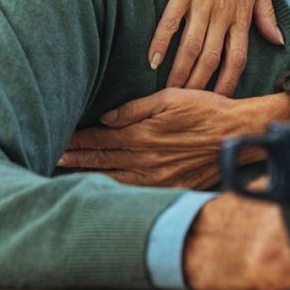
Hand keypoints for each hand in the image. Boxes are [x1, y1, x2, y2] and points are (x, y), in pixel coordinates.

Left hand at [59, 89, 289, 188]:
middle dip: (75, 158)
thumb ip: (135, 108)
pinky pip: (134, 192)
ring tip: (66, 174)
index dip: (78, 140)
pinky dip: (114, 190)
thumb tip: (106, 119)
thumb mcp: (170, 97)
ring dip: (88, 176)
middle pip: (101, 160)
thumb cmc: (206, 109)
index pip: (100, 139)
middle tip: (52, 157)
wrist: (237, 135)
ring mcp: (157, 177)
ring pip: (113, 179)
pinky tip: (100, 189)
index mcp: (143, 134)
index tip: (59, 139)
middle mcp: (146, 159)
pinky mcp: (169, 187)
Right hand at [145, 0, 284, 95]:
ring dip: (180, 72)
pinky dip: (161, 42)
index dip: (229, 82)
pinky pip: (171, 20)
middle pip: (212, 59)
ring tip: (168, 93)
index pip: (239, 58)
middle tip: (187, 107)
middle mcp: (225, 11)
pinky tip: (151, 60)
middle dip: (200, 86)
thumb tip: (277, 41)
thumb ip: (266, 15)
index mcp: (244, 13)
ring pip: (192, 46)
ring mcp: (204, 0)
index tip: (220, 102)